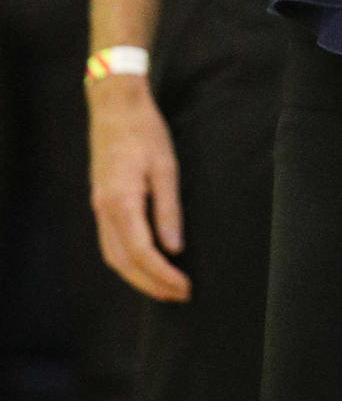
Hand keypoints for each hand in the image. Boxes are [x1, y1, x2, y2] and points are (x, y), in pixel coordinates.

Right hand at [88, 76, 190, 301]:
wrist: (116, 106)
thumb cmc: (145, 131)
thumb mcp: (166, 167)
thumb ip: (169, 210)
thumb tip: (175, 248)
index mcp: (121, 202)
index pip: (141, 253)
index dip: (163, 275)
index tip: (184, 287)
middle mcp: (104, 210)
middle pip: (123, 262)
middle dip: (151, 284)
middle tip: (179, 294)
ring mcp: (99, 206)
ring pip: (113, 256)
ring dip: (137, 276)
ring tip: (165, 286)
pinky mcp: (100, 201)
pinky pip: (110, 242)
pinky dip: (127, 260)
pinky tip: (145, 263)